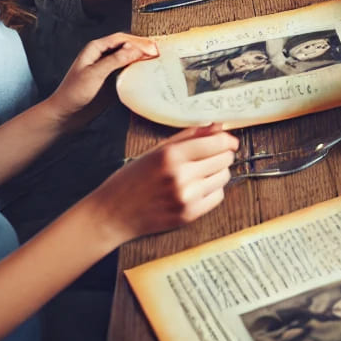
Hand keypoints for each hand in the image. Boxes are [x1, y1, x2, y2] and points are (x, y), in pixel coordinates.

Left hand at [45, 33, 159, 125]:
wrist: (65, 114)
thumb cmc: (73, 93)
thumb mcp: (95, 74)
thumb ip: (115, 60)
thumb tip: (135, 48)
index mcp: (95, 49)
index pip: (122, 39)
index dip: (139, 42)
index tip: (154, 49)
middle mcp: (102, 55)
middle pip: (127, 46)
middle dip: (143, 48)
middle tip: (160, 54)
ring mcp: (107, 67)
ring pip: (129, 57)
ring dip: (142, 58)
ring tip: (158, 61)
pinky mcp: (111, 79)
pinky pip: (128, 70)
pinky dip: (139, 69)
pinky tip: (148, 73)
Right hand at [85, 124, 238, 244]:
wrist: (111, 214)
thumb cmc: (131, 180)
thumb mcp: (155, 151)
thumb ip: (188, 136)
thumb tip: (218, 125)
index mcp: (171, 155)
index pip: (217, 142)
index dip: (227, 140)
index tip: (229, 141)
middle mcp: (181, 176)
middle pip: (224, 159)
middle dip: (222, 155)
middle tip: (210, 156)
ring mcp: (186, 197)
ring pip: (224, 177)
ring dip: (218, 173)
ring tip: (200, 173)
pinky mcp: (189, 215)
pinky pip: (218, 196)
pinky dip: (212, 190)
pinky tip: (196, 188)